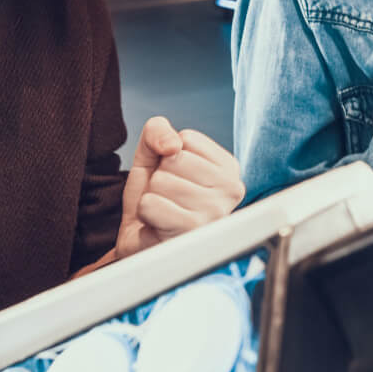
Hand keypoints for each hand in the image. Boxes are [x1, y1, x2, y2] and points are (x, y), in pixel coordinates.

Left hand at [113, 117, 245, 259]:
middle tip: (167, 198)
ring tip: (164, 211)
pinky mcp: (192, 232)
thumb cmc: (155, 199)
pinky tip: (159, 224)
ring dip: (153, 196)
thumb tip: (171, 144)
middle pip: (174, 160)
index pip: (186, 139)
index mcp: (228, 169)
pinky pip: (151, 204)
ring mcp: (214, 213)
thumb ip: (158, 131)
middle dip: (160, 177)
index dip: (168, 156)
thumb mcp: (153, 155)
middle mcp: (230, 191)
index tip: (176, 178)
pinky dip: (146, 213)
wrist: (141, 240)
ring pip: (162, 181)